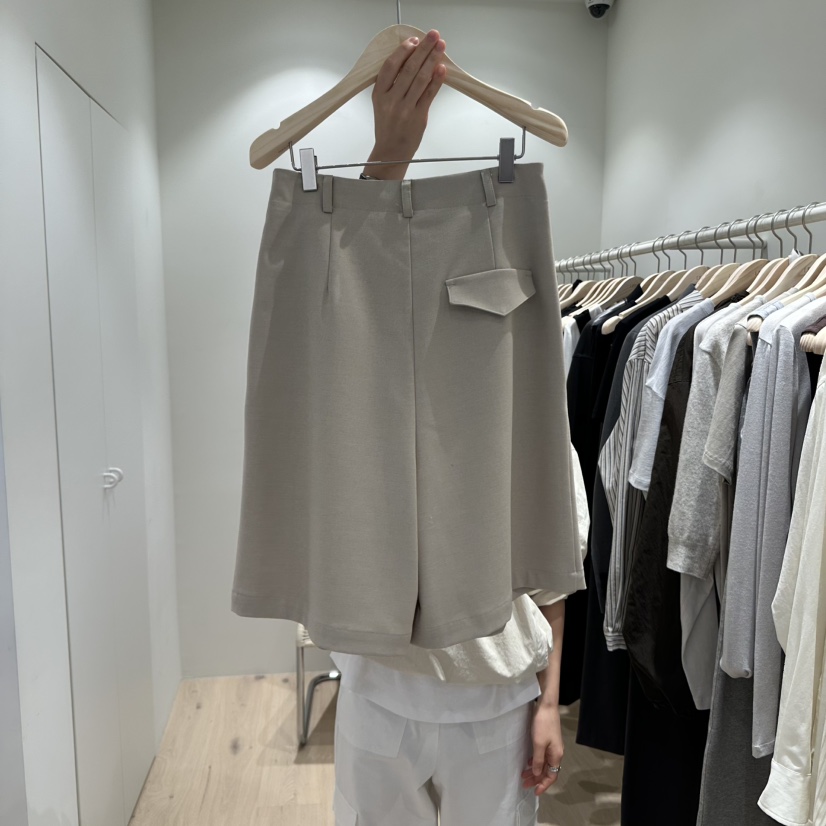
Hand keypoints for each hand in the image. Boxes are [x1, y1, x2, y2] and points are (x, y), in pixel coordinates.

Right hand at [363, 29, 446, 179]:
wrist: (391, 152)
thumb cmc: (388, 126)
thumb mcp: (381, 103)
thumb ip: (392, 83)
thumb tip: (410, 59)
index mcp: (379, 94)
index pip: (390, 66)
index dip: (402, 51)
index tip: (413, 40)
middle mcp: (391, 100)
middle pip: (408, 69)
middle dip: (423, 49)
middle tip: (433, 35)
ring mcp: (405, 109)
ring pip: (420, 79)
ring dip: (432, 60)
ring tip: (441, 46)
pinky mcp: (418, 117)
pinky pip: (429, 95)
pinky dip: (436, 80)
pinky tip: (442, 68)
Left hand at [521, 702, 564, 795]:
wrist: (546, 706)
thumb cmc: (543, 724)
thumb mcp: (538, 744)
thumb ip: (538, 760)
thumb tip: (538, 774)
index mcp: (556, 755)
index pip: (551, 776)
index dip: (543, 785)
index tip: (534, 792)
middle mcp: (556, 753)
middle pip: (547, 771)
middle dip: (536, 779)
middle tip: (524, 784)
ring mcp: (552, 746)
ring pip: (544, 764)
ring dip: (535, 770)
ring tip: (524, 775)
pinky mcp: (548, 740)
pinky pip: (542, 756)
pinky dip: (536, 761)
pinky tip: (529, 762)